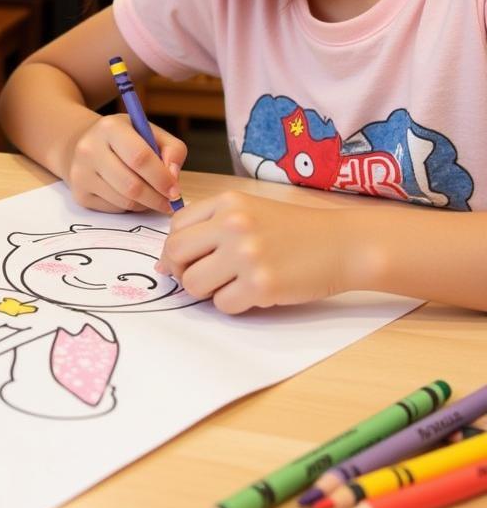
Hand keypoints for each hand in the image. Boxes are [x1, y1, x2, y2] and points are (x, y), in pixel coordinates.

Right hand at [65, 113, 185, 213]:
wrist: (84, 144)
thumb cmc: (125, 139)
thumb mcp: (150, 133)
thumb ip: (172, 150)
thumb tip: (173, 178)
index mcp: (110, 128)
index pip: (139, 157)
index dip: (161, 178)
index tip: (175, 191)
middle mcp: (89, 149)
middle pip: (131, 185)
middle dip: (157, 198)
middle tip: (170, 202)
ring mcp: (81, 173)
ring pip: (124, 201)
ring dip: (145, 204)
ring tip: (152, 196)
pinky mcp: (79, 194)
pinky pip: (114, 209)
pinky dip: (130, 207)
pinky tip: (131, 195)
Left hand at [157, 191, 348, 312]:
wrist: (343, 243)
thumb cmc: (293, 230)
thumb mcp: (248, 210)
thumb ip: (209, 227)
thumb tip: (164, 264)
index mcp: (227, 202)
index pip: (175, 227)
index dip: (174, 250)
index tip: (186, 261)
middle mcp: (233, 224)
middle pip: (175, 254)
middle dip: (181, 272)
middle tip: (200, 278)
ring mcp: (247, 255)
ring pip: (193, 284)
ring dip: (205, 292)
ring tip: (229, 285)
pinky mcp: (261, 285)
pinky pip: (223, 305)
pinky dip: (233, 304)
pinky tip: (252, 293)